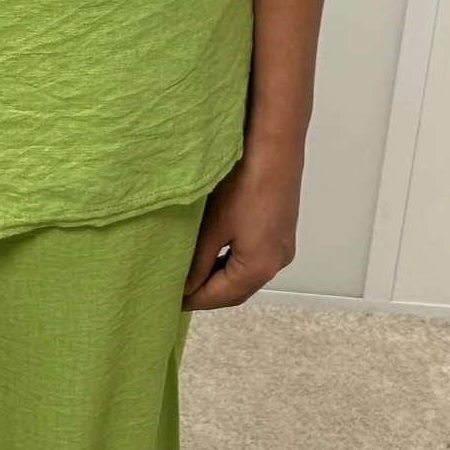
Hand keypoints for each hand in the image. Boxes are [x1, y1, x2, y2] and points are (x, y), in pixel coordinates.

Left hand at [181, 129, 302, 310]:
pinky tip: (214, 254)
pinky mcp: (281, 232)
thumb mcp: (213, 227)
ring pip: (246, 276)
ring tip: (190, 273)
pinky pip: (254, 260)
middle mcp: (276, 263)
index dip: (193, 300)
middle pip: (236, 291)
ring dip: (220, 279)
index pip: (220, 297)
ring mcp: (282, 248)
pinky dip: (233, 264)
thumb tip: (184, 288)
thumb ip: (198, 262)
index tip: (167, 302)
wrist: (275, 147)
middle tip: (176, 290)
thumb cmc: (244, 184)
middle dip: (207, 294)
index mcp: (259, 268)